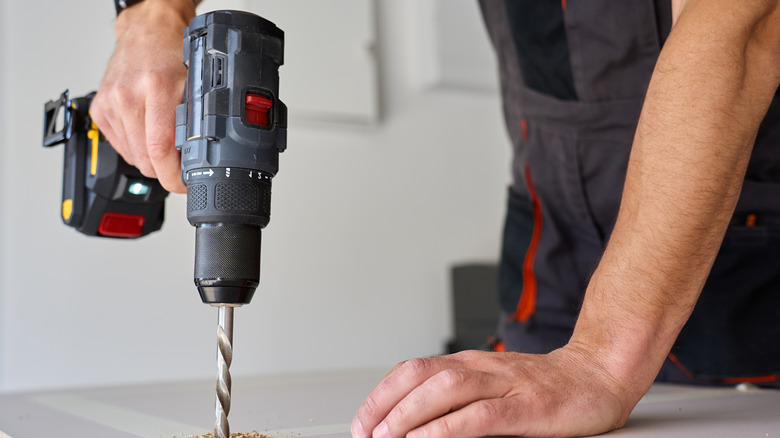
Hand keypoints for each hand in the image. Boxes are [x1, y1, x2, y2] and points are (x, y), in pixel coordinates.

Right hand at [90, 0, 195, 192]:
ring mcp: (110, 104)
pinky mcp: (99, 110)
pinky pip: (120, 146)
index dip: (172, 176)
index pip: (159, 150)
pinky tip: (146, 129)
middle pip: (144, 160)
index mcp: (155, 89)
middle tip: (180, 162)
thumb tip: (198, 158)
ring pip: (132, 157)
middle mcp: (127, 97)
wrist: (147, 31)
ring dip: (150, 157)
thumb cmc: (173, 53)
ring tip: (163, 137)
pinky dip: (136, 147)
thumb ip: (195, 121)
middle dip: (165, 169)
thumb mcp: (196, 85)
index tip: (182, 185)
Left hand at [352, 346, 632, 437]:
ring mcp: (505, 385)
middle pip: (420, 376)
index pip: (412, 371)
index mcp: (469, 363)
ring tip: (387, 437)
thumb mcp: (493, 383)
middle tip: (366, 434)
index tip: (362, 421)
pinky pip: (481, 415)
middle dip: (385, 405)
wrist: (597, 374)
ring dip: (409, 415)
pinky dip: (448, 428)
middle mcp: (482, 368)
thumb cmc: (543, 385)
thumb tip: (413, 423)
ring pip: (445, 390)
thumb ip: (458, 398)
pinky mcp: (527, 407)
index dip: (381, 394)